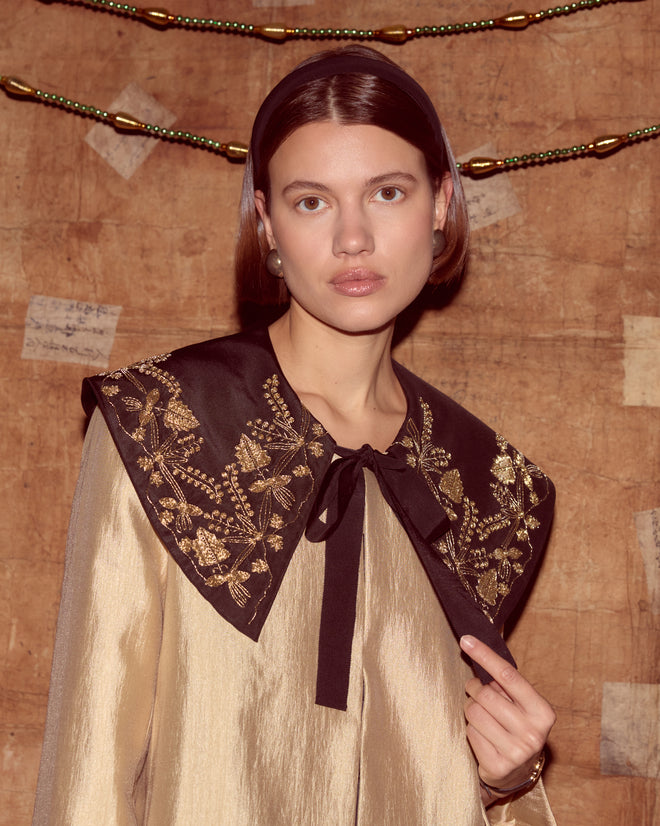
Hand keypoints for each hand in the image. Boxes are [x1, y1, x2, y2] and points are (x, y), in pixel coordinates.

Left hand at [460, 634, 554, 799]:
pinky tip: (484, 736)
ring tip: (482, 715)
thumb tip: (476, 647)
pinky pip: (470, 733)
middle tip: (476, 691)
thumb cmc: (517, 725)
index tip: (466, 640)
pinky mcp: (498, 766)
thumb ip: (504, 681)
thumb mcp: (520, 703)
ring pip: (474, 713)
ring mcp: (517, 752)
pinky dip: (471, 729)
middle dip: (474, 689)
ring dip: (471, 709)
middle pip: (485, 695)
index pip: (508, 675)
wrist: (519, 772)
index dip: (485, 655)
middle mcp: (533, 732)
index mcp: (542, 711)